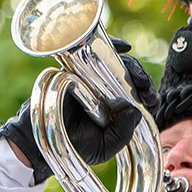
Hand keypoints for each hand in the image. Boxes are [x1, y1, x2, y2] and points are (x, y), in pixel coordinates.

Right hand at [0, 36, 153, 183]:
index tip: (151, 101)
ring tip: (136, 77)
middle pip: (129, 75)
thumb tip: (135, 111)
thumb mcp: (105, 146)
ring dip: (131, 65)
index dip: (148, 94)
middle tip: (146, 90)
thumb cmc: (73, 146)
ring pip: (116, 62)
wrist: (40, 140)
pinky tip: (124, 47)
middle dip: (142, 80)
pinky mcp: (73, 68)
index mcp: (116, 108)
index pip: (137, 94)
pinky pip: (92, 51)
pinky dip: (111, 44)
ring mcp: (89, 77)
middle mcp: (106, 90)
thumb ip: (122, 133)